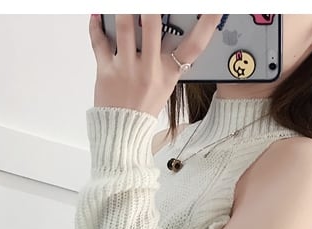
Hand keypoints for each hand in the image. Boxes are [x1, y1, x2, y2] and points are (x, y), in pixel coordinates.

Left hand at [89, 14, 220, 116]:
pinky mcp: (106, 72)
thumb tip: (157, 27)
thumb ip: (165, 59)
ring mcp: (126, 70)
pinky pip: (99, 42)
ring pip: (124, 28)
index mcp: (168, 73)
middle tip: (152, 3)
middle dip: (151, 7)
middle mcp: (149, 70)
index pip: (194, 47)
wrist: (122, 133)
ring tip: (123, 3)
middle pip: (152, 25)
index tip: (215, 7)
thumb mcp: (164, 85)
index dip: (207, 24)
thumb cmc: (143, 108)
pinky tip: (97, 14)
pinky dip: (96, 25)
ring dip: (124, 9)